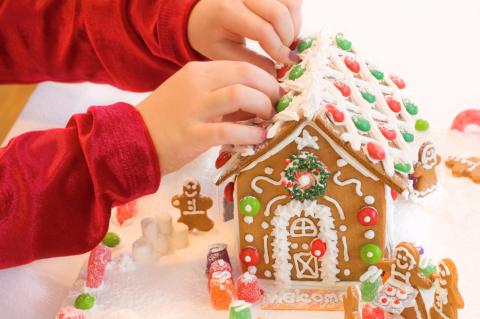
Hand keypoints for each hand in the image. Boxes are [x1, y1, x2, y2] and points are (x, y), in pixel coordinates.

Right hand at [137, 61, 279, 174]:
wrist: (132, 140)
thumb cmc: (166, 120)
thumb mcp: (193, 98)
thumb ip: (221, 96)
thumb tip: (258, 102)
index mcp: (198, 72)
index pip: (241, 66)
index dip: (266, 78)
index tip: (276, 93)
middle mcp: (197, 84)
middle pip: (246, 74)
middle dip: (270, 90)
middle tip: (277, 106)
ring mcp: (194, 109)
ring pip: (240, 95)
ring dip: (263, 107)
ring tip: (269, 120)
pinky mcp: (192, 134)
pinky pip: (230, 130)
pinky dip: (251, 134)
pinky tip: (259, 138)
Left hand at [188, 0, 301, 72]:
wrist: (201, 13)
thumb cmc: (210, 35)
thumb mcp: (223, 53)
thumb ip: (250, 62)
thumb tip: (277, 72)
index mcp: (227, 10)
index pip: (264, 30)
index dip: (279, 49)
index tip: (287, 63)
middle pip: (280, 13)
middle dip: (288, 38)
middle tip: (285, 53)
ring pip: (291, 2)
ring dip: (294, 25)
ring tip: (284, 41)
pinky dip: (294, 15)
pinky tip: (283, 28)